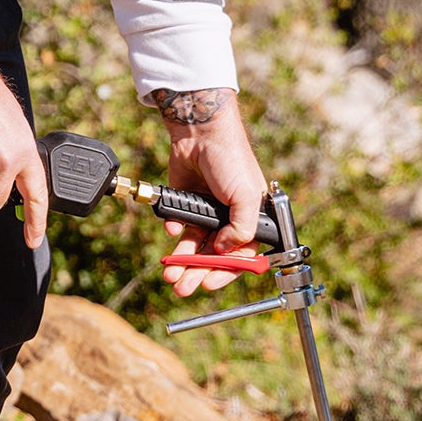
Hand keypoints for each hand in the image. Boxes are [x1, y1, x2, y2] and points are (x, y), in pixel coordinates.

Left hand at [150, 88, 266, 296]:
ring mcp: (206, 212)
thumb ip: (242, 229)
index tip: (210, 283)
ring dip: (182, 262)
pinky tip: (172, 230)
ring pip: (194, 246)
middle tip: (183, 287)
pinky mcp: (185, 203)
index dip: (226, 271)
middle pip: (214, 256)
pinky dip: (174, 231)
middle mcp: (229, 219)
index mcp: (251, 219)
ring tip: (170, 275)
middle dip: (198, 273)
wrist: (199, 133)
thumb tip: (226, 251)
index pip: (241, 256)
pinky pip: (179, 226)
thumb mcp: (245, 197)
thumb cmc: (230, 160)